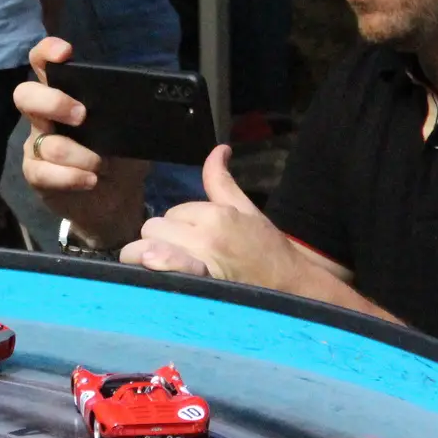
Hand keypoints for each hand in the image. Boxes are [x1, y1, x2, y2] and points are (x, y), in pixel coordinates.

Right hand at [14, 37, 148, 247]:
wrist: (117, 201)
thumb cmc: (121, 157)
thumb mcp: (131, 132)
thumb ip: (127, 114)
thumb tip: (143, 101)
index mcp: (66, 96)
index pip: (44, 65)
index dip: (47, 53)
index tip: (65, 53)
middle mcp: (45, 117)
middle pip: (25, 95)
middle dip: (53, 102)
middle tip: (82, 116)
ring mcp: (37, 146)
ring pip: (45, 142)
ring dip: (79, 155)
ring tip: (100, 166)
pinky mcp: (36, 174)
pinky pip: (43, 172)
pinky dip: (71, 177)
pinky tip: (90, 181)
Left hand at [121, 145, 303, 288]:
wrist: (291, 288)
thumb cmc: (268, 250)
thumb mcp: (246, 210)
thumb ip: (222, 181)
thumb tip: (218, 149)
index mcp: (216, 215)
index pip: (173, 213)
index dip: (178, 226)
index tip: (192, 240)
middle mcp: (203, 237)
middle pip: (153, 228)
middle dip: (161, 238)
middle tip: (180, 253)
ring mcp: (197, 264)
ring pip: (146, 250)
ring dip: (149, 257)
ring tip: (161, 267)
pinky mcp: (194, 288)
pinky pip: (159, 272)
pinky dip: (153, 270)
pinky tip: (154, 272)